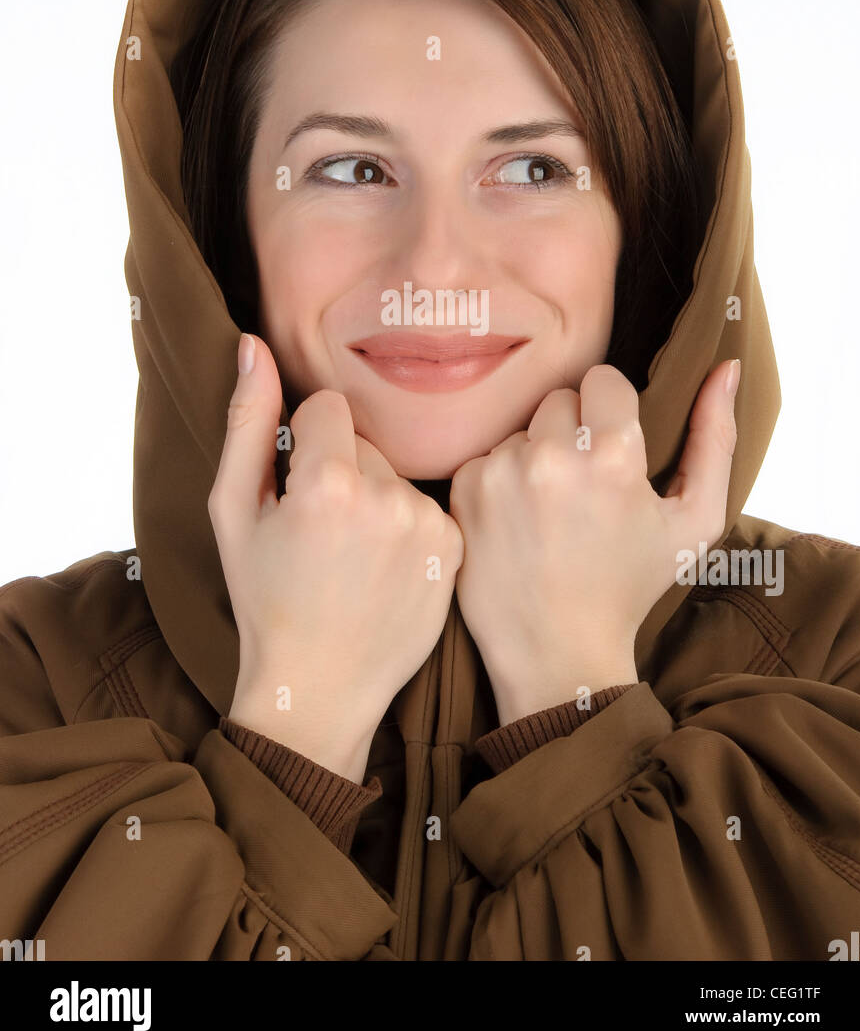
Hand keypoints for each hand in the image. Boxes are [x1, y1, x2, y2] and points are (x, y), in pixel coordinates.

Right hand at [208, 334, 463, 781]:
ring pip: (395, 472)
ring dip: (376, 498)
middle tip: (323, 533)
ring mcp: (427, 523)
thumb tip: (252, 344)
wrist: (318, 686)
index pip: (328, 406)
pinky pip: (424, 503)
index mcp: (328, 482)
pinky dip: (405, 525)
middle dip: (342, 471)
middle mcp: (387, 496)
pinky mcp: (452, 547)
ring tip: (353, 555)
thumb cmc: (264, 597)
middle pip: (364, 441)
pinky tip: (384, 566)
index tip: (299, 492)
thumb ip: (247, 420)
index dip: (305, 445)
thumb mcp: (234, 510)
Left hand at [449, 360, 739, 724]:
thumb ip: (716, 438)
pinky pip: (484, 456)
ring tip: (549, 511)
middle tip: (582, 489)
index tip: (612, 454)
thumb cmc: (631, 585)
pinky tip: (516, 523)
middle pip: (559, 399)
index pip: (603, 379)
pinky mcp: (464, 491)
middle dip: (573, 433)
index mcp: (613, 456)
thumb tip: (726, 367)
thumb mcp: (694, 520)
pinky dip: (498, 481)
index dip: (611, 415)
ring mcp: (501, 472)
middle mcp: (552, 456)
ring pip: (520, 428)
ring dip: (534, 456)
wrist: (558, 653)